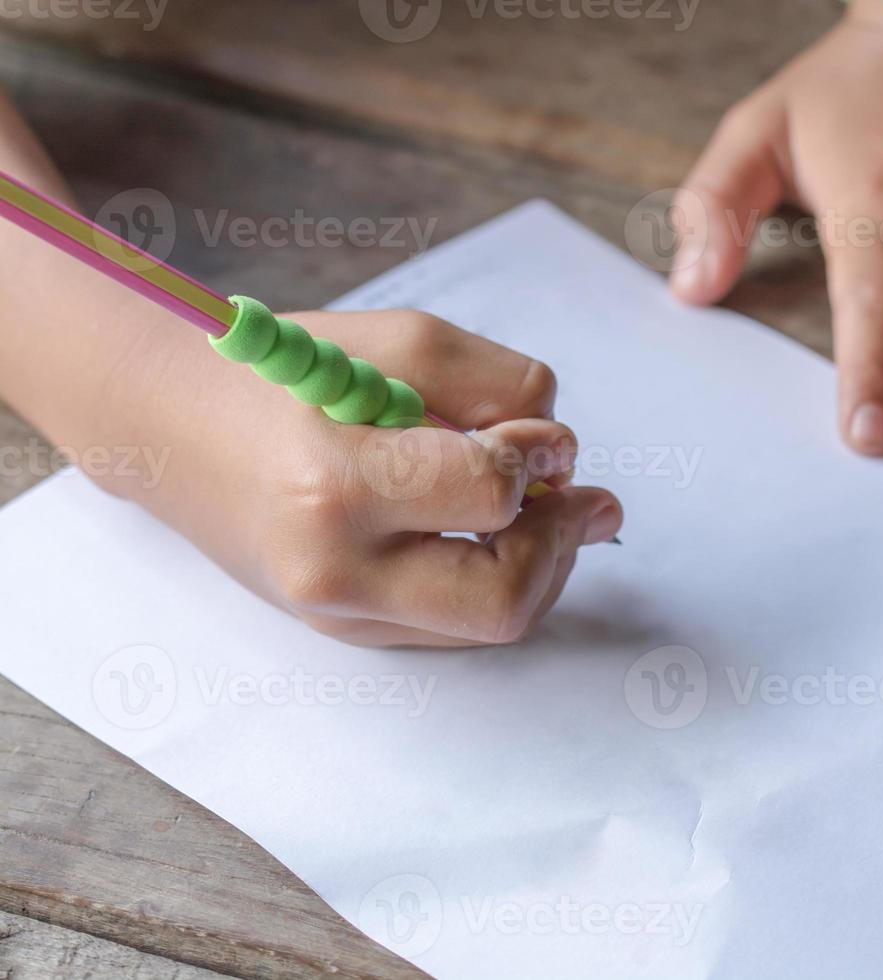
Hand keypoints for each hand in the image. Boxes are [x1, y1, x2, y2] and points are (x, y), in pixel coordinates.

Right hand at [103, 309, 622, 647]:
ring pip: (493, 626)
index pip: (489, 494)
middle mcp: (336, 571)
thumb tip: (568, 457)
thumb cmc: (288, 373)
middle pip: (504, 600)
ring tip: (548, 508)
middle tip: (578, 498)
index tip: (542, 439)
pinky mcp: (348, 630)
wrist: (173, 428)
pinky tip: (501, 533)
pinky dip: (500, 579)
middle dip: (560, 544)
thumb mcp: (402, 343)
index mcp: (337, 485)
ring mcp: (340, 614)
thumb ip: (501, 387)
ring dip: (544, 565)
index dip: (538, 461)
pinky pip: (459, 627)